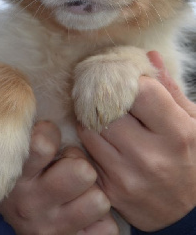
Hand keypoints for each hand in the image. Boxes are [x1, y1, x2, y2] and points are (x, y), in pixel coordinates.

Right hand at [0, 121, 117, 234]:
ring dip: (93, 192)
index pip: (43, 143)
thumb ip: (36, 122)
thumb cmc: (26, 169)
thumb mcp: (20, 146)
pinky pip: (107, 228)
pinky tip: (85, 212)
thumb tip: (65, 81)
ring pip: (98, 199)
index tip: (49, 136)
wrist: (17, 213)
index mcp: (17, 172)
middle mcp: (30, 202)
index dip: (51, 133)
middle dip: (80, 164)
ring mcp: (51, 227)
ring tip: (79, 189)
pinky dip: (101, 220)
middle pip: (81, 172)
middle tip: (70, 164)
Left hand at [78, 51, 195, 231]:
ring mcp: (127, 177)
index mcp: (176, 134)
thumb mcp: (193, 123)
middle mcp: (150, 156)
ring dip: (93, 117)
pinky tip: (103, 139)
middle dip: (105, 96)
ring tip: (103, 115)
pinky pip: (85, 154)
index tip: (130, 83)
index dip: (131, 81)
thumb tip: (148, 56)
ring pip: (89, 129)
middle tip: (106, 93)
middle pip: (107, 108)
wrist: (190, 213)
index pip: (139, 91)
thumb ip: (169, 90)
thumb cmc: (193, 159)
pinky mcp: (110, 191)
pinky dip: (90, 141)